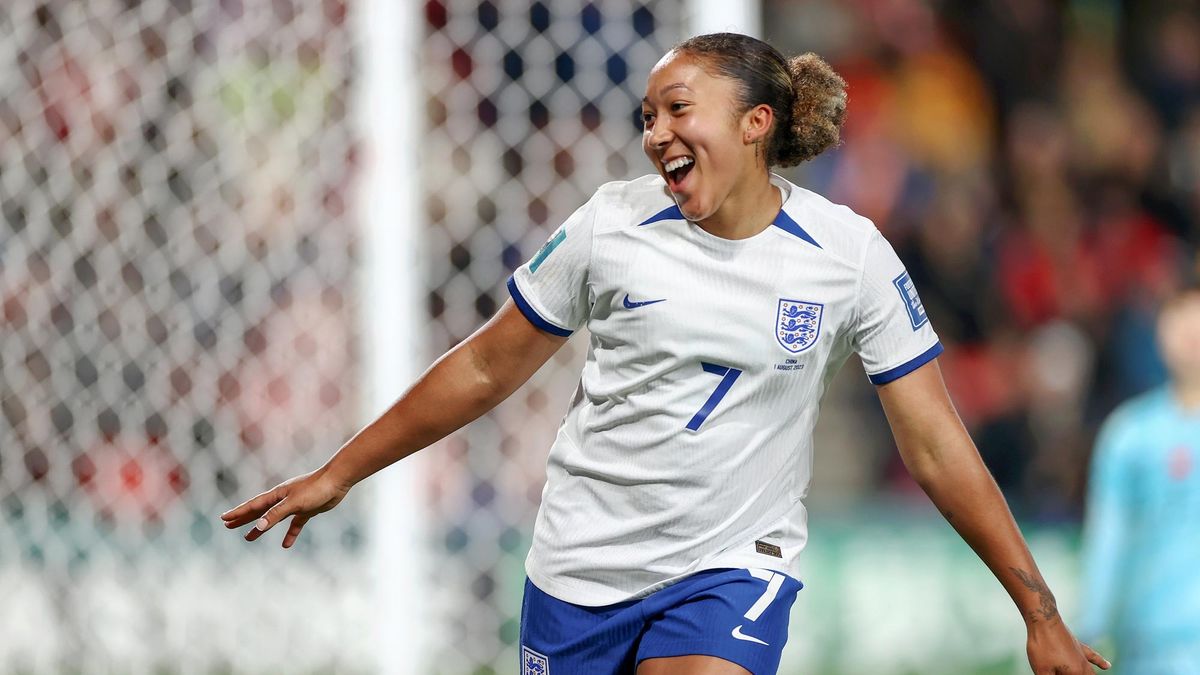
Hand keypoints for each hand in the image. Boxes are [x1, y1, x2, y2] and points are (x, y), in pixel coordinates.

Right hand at [220, 468, 350, 547]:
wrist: (337, 480)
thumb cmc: (315, 488)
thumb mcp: (293, 503)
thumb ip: (276, 514)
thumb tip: (259, 527)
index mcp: (277, 495)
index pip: (253, 506)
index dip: (238, 513)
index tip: (223, 519)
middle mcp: (283, 499)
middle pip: (259, 511)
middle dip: (243, 519)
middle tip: (228, 526)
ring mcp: (294, 505)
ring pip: (274, 519)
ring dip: (261, 528)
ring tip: (249, 537)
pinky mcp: (307, 511)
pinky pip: (294, 525)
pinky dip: (290, 534)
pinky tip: (286, 545)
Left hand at [1026, 615, 1110, 673]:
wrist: (1044, 620)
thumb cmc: (1041, 646)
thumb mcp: (1042, 671)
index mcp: (1075, 674)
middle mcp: (1082, 666)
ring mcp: (1081, 655)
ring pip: (1092, 673)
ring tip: (1103, 673)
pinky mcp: (1077, 646)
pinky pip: (1092, 656)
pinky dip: (1099, 662)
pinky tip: (1107, 666)